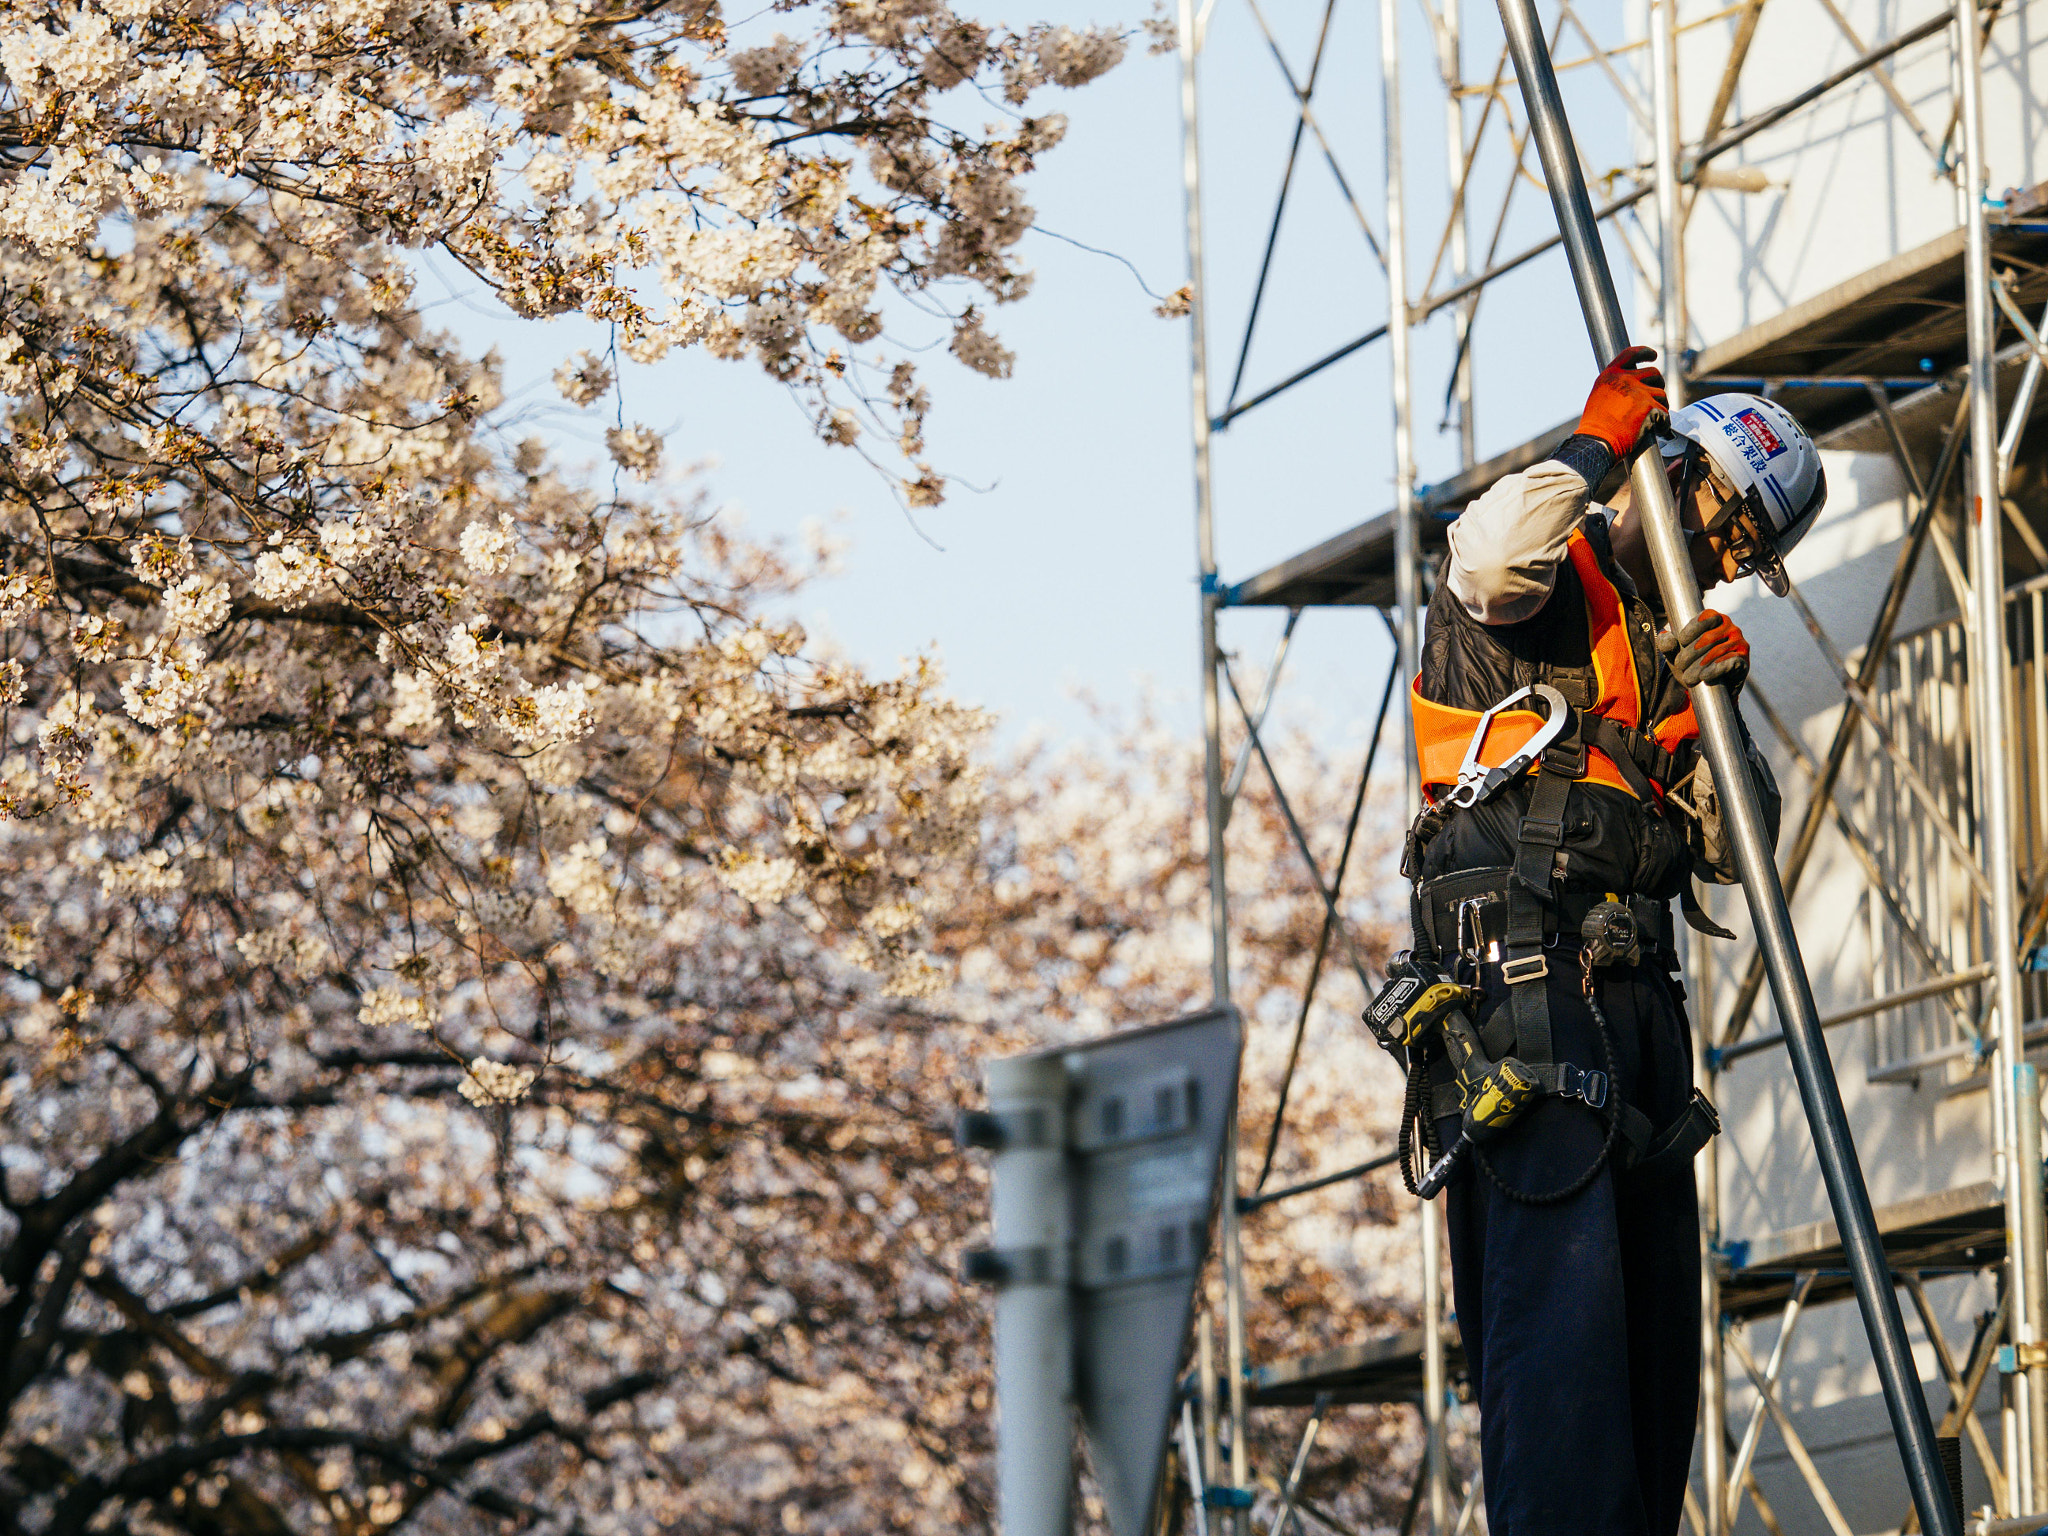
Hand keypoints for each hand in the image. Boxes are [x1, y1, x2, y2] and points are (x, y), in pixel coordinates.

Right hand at [1576, 345, 1668, 459]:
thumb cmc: (1595, 426)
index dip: (1645, 352)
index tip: (1653, 356)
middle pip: (1654, 373)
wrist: (1596, 441)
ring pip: (1661, 394)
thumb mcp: (1599, 397)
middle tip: (1656, 394)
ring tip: (1656, 417)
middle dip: (1658, 384)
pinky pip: (1665, 413)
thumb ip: (1615, 388)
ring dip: (1661, 405)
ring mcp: (1639, 392)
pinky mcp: (1649, 407)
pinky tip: (1659, 429)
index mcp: (1610, 375)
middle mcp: (1625, 379)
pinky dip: (1664, 423)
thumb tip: (1633, 388)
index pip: (1631, 354)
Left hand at [1657, 609, 1749, 690]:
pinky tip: (1705, 676)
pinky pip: (1730, 662)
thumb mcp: (1675, 653)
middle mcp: (1731, 628)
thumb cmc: (1691, 664)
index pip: (1704, 619)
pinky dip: (1716, 669)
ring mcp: (1739, 644)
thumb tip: (1666, 638)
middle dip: (1690, 653)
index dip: (1691, 630)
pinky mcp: (1744, 661)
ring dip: (1700, 666)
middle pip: (1708, 638)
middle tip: (1680, 665)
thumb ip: (1667, 644)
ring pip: (1717, 652)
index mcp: (1715, 619)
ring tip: (1688, 677)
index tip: (1681, 642)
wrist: (1709, 687)